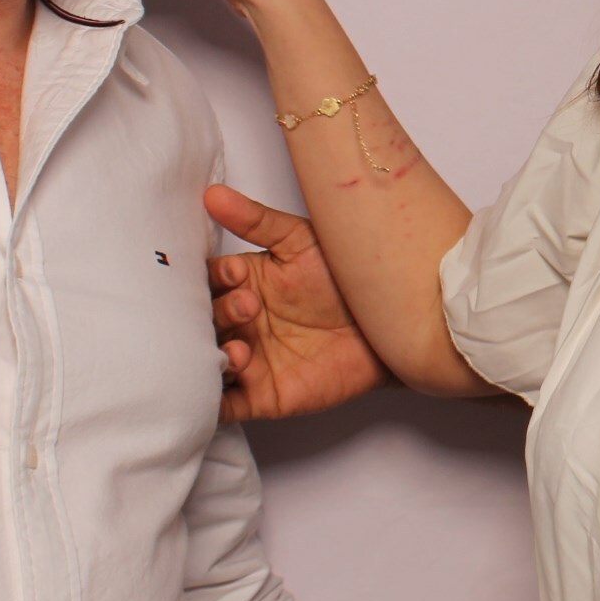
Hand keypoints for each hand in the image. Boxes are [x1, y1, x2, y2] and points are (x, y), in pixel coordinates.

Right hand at [206, 183, 391, 422]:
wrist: (393, 324)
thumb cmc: (349, 276)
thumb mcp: (302, 241)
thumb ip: (257, 221)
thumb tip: (212, 195)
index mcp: (243, 283)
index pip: (209, 282)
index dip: (215, 279)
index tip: (236, 272)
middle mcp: (240, 323)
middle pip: (206, 323)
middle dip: (220, 315)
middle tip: (249, 307)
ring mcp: (250, 361)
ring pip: (210, 364)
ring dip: (215, 359)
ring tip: (242, 351)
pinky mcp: (265, 396)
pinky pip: (227, 405)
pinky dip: (215, 401)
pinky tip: (225, 388)